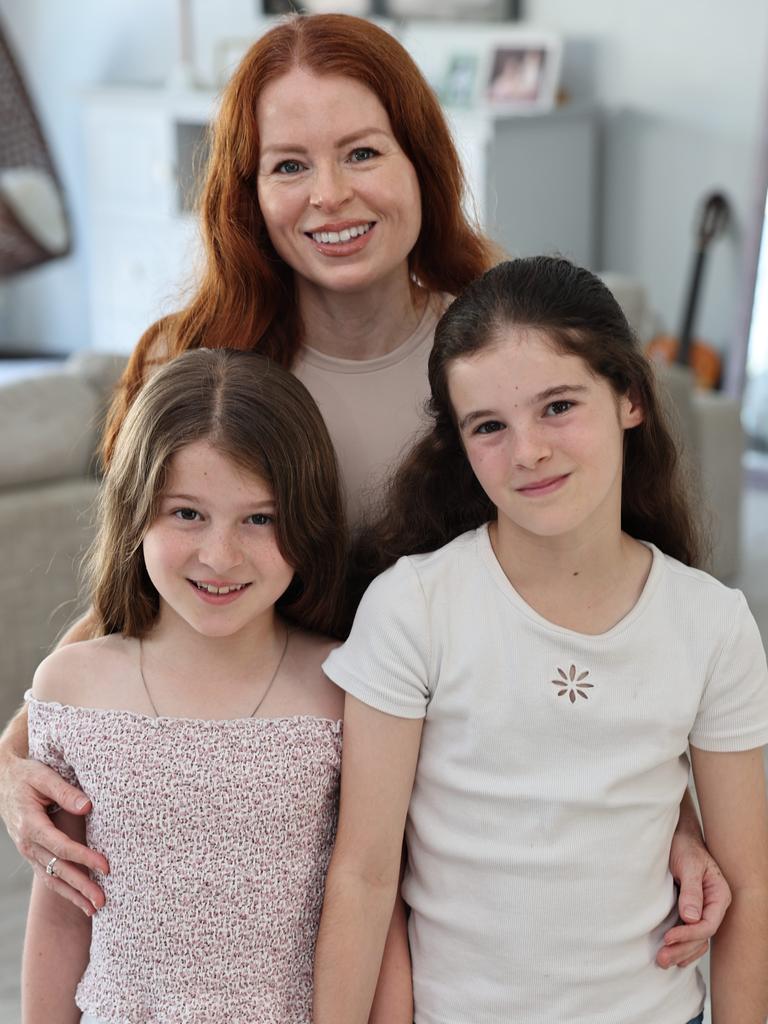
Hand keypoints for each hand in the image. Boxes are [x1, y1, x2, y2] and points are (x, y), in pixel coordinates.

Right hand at [1, 752, 108, 914]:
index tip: (106, 866)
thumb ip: (65, 792)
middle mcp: (27, 844)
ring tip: (96, 908)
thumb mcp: (43, 777)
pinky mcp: (32, 854)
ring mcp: (28, 852)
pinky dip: (64, 891)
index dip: (84, 857)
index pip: (61, 846)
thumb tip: (87, 806)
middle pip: (58, 869)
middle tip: (103, 900)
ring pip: (52, 879)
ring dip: (74, 895)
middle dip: (81, 886)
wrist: (4, 781)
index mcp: (30, 825)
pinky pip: (48, 877)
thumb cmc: (27, 776)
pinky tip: (80, 901)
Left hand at [657, 826, 731, 967]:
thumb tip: (692, 918)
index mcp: (719, 895)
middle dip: (682, 949)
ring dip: (680, 952)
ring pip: (697, 940)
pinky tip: (674, 958)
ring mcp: (703, 910)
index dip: (689, 934)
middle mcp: (713, 906)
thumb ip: (691, 890)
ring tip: (662, 961)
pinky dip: (684, 948)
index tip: (668, 937)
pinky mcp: (691, 911)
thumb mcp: (688, 864)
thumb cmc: (684, 846)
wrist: (676, 835)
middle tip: (661, 958)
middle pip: (702, 937)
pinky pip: (692, 936)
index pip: (708, 925)